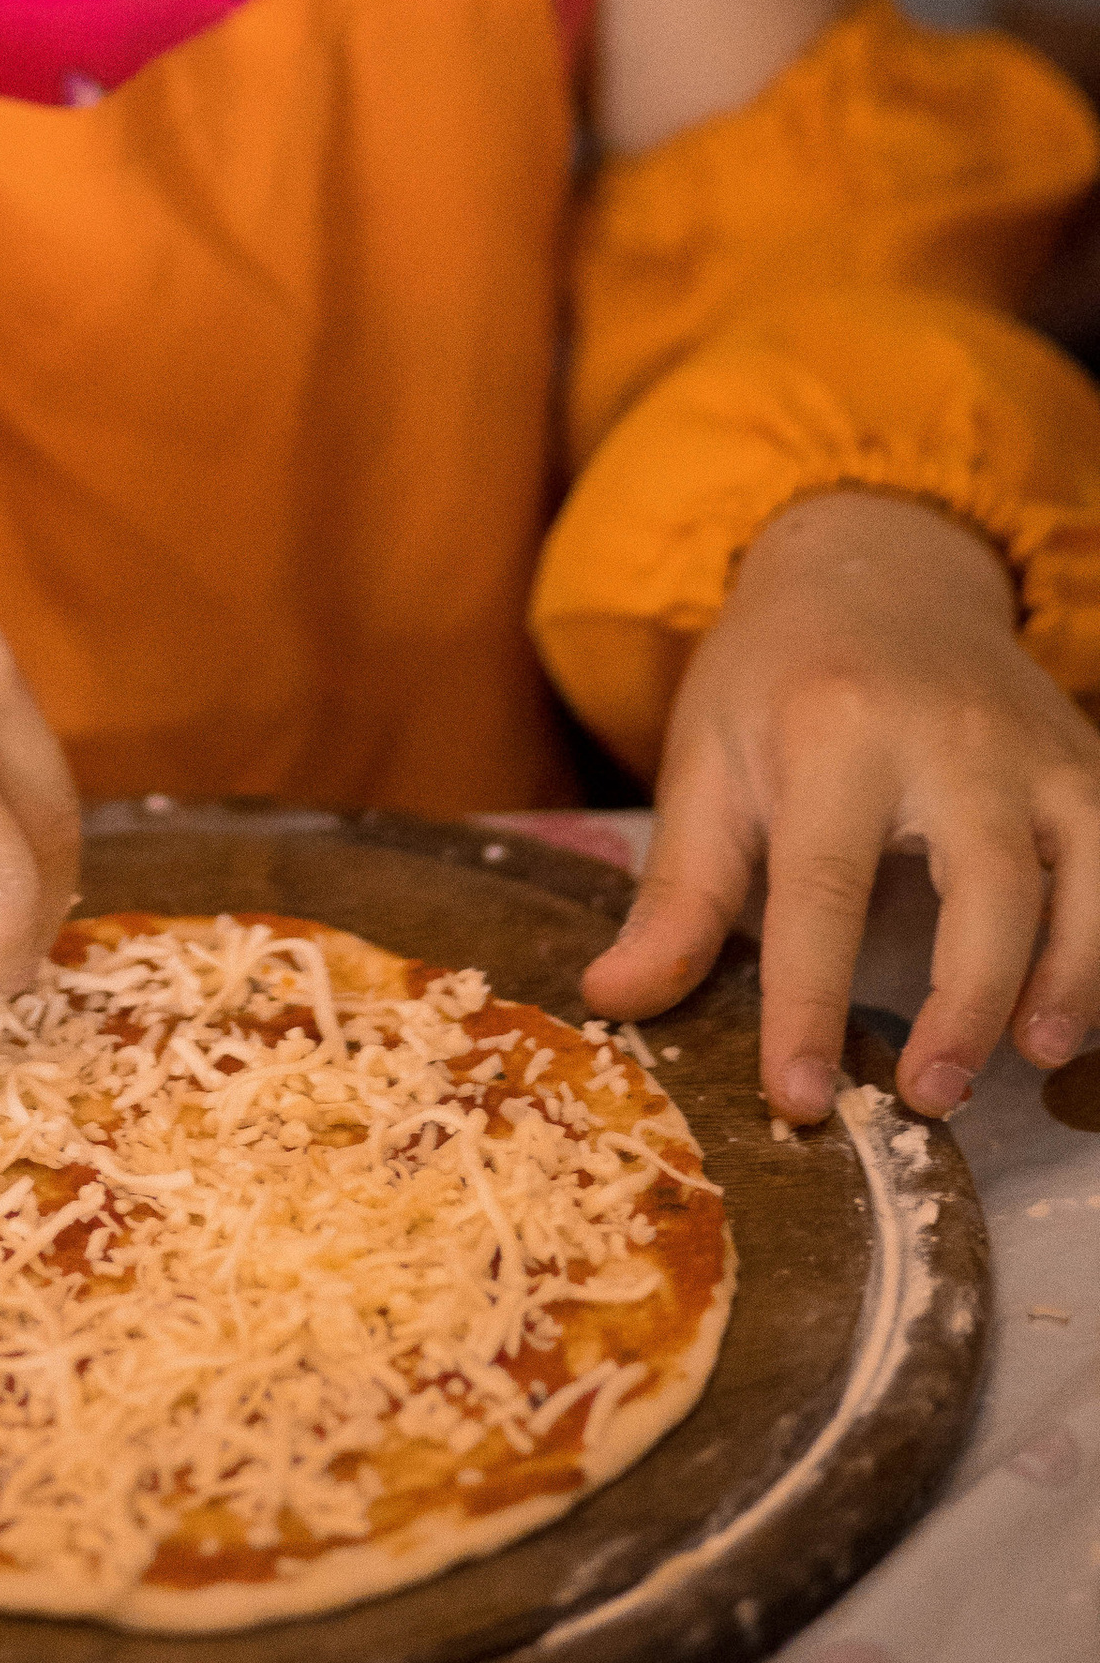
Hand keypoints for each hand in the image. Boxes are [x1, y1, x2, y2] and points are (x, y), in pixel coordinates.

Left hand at [579, 490, 1099, 1121]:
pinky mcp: (1085, 763)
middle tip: (929, 1097)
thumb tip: (611, 1001)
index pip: (821, 889)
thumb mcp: (705, 758)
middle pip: (983, 886)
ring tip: (1022, 1064)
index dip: (808, 1002)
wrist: (877, 564)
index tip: (797, 1098)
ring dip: (1063, 982)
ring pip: (1079, 875)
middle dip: (963, 1003)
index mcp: (831, 730)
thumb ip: (677, 891)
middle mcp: (949, 737)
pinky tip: (1071, 1011)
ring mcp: (1033, 749)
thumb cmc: (775, 675)